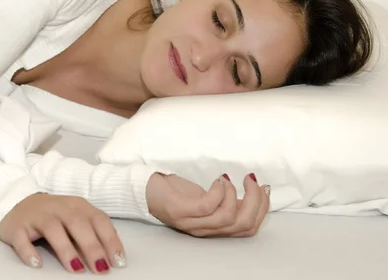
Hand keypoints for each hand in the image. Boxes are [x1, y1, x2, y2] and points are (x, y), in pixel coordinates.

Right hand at [0, 193, 124, 273]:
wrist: (19, 204)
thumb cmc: (55, 216)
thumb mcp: (76, 218)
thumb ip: (92, 232)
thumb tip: (112, 257)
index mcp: (78, 205)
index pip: (98, 220)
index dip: (110, 240)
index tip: (118, 261)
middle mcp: (59, 207)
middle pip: (77, 223)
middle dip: (91, 246)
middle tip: (100, 268)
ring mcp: (37, 215)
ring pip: (52, 228)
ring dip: (65, 248)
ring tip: (76, 268)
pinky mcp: (17, 226)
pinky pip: (22, 238)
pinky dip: (29, 251)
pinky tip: (37, 264)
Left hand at [146, 172, 269, 237]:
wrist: (145, 189)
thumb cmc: (176, 192)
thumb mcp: (206, 199)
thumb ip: (226, 200)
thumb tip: (252, 191)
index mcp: (214, 228)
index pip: (248, 229)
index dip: (262, 209)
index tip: (264, 188)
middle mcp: (205, 230)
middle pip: (243, 225)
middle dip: (256, 201)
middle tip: (252, 181)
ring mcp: (192, 222)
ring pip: (228, 218)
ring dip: (236, 194)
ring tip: (228, 179)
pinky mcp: (180, 210)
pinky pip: (208, 206)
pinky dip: (218, 192)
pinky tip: (217, 180)